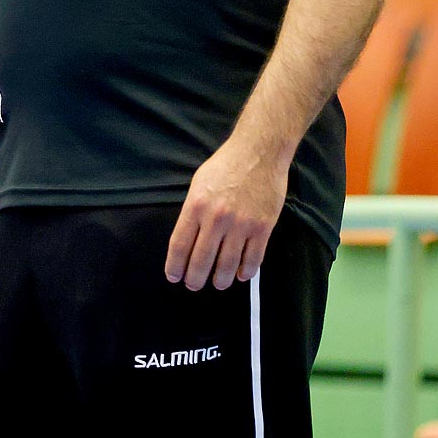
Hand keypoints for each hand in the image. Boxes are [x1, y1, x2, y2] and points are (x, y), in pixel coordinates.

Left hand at [165, 139, 287, 290]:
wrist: (259, 152)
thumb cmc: (226, 165)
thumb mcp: (199, 184)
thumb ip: (193, 212)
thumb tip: (188, 240)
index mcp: (196, 206)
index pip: (180, 245)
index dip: (175, 266)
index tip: (174, 277)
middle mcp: (216, 218)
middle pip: (201, 261)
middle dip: (194, 279)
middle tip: (193, 285)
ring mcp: (241, 225)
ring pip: (227, 266)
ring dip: (220, 281)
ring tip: (217, 283)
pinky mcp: (263, 228)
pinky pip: (253, 260)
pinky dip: (245, 272)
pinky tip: (240, 274)